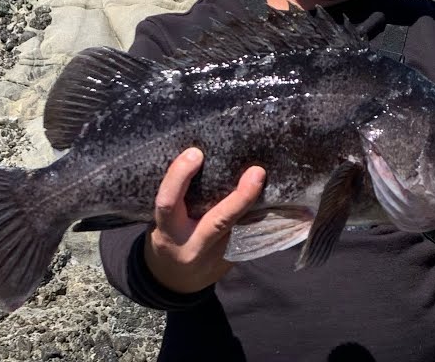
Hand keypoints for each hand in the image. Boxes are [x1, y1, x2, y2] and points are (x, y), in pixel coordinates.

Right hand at [144, 147, 265, 293]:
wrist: (174, 282)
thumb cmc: (166, 238)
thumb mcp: (162, 222)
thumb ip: (178, 199)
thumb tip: (201, 159)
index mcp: (167, 232)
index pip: (168, 202)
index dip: (180, 177)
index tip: (195, 153)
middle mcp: (193, 245)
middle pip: (219, 221)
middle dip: (240, 197)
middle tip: (257, 172)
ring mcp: (216, 256)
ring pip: (241, 227)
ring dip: (257, 204)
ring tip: (269, 179)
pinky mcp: (233, 260)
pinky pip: (249, 232)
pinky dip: (258, 214)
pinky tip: (272, 199)